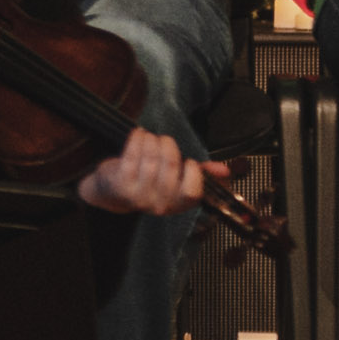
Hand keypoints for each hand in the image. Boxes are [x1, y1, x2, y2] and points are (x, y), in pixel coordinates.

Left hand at [79, 130, 209, 218]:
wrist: (112, 193)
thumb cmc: (150, 181)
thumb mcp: (177, 180)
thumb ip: (203, 174)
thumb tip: (226, 171)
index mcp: (177, 205)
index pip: (192, 192)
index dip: (193, 171)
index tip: (188, 160)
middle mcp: (158, 204)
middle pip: (171, 166)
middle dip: (169, 145)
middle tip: (165, 140)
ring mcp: (138, 195)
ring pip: (152, 157)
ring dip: (152, 140)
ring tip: (150, 137)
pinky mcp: (121, 183)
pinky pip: (133, 154)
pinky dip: (138, 138)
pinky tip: (139, 134)